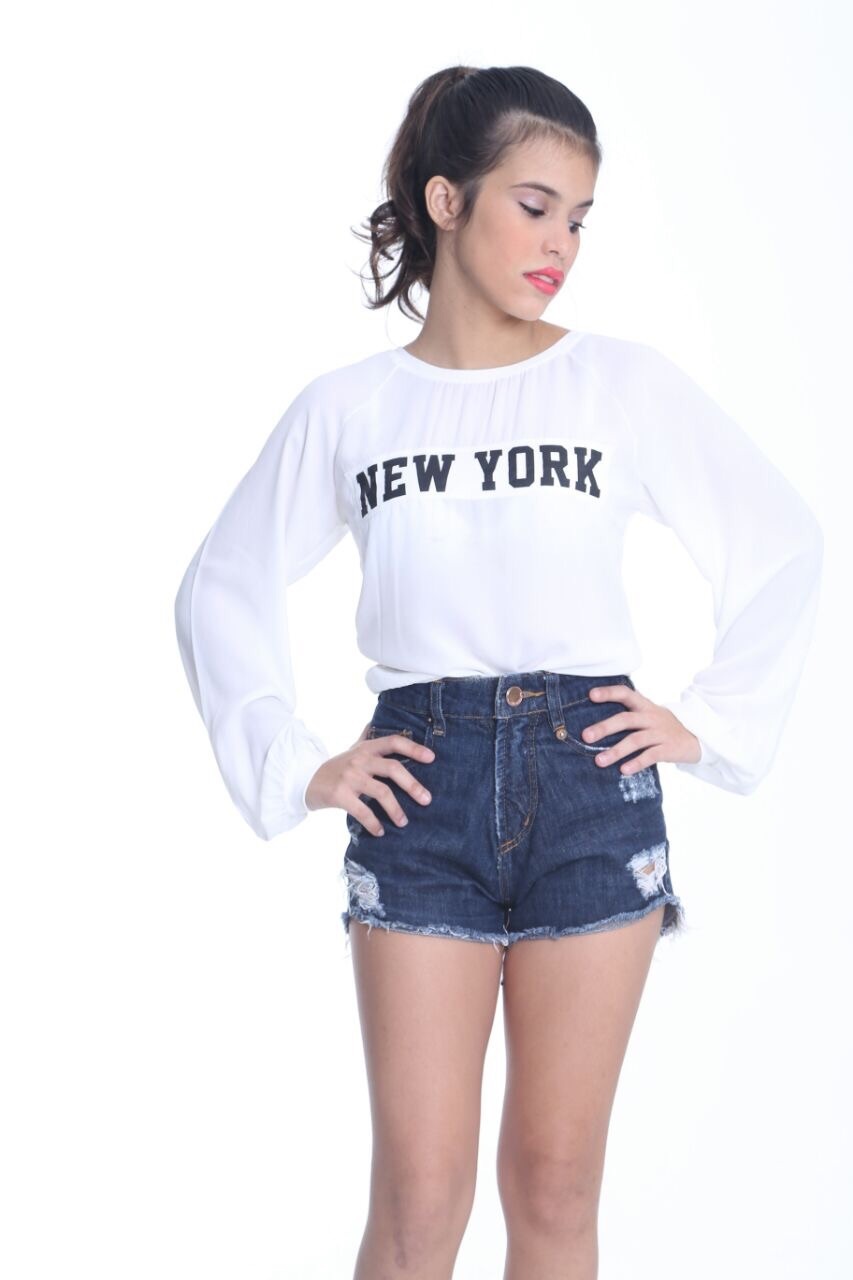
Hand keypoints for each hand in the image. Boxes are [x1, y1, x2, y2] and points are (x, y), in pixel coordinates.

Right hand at [304, 721, 434, 835]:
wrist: (305, 780)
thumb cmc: (336, 766)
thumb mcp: (352, 749)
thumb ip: (366, 738)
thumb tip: (375, 721)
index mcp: (366, 748)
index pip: (394, 742)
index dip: (414, 748)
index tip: (432, 758)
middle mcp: (359, 759)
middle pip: (393, 769)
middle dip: (413, 785)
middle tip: (427, 800)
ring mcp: (349, 777)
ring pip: (381, 792)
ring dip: (396, 810)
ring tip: (404, 822)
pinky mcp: (340, 795)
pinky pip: (363, 811)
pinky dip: (374, 823)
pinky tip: (380, 831)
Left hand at [583, 683, 701, 773]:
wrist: (698, 738)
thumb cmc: (664, 727)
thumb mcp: (650, 715)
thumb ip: (629, 715)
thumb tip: (595, 723)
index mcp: (645, 706)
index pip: (626, 694)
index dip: (609, 693)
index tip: (591, 695)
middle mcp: (652, 717)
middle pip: (626, 719)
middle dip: (604, 727)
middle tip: (586, 736)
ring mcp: (661, 733)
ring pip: (635, 740)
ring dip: (616, 751)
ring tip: (599, 761)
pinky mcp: (669, 749)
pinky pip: (651, 756)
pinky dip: (636, 763)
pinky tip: (624, 770)